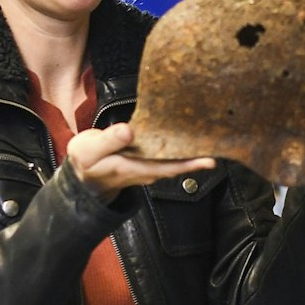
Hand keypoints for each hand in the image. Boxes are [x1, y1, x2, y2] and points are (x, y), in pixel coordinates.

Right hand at [67, 123, 213, 201]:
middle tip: (221, 140)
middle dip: (199, 154)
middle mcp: (147, 168)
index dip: (190, 164)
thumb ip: (109, 140)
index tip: (211, 160)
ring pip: (174, 156)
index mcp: (134, 168)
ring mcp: (148, 164)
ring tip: (210, 132)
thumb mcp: (88, 151)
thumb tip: (130, 131)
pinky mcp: (147, 156)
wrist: (84, 174)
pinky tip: (188, 130)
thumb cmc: (87, 162)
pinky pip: (167, 151)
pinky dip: (178, 142)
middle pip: (178, 162)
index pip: (168, 167)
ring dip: (191, 147)